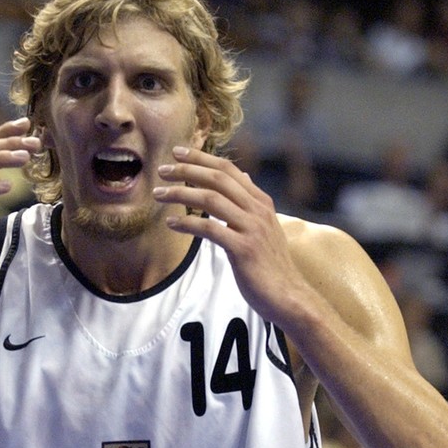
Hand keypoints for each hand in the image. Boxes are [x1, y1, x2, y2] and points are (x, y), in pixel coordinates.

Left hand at [154, 146, 306, 322]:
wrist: (289, 296)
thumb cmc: (271, 265)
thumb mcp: (265, 226)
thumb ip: (252, 203)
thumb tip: (244, 177)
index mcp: (261, 202)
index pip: (228, 169)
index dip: (202, 158)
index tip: (178, 152)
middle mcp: (257, 210)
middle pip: (218, 179)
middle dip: (187, 170)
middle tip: (162, 169)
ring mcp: (252, 228)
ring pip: (211, 200)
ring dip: (181, 194)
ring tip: (159, 194)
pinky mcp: (243, 249)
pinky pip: (210, 229)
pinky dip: (187, 224)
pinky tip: (171, 224)